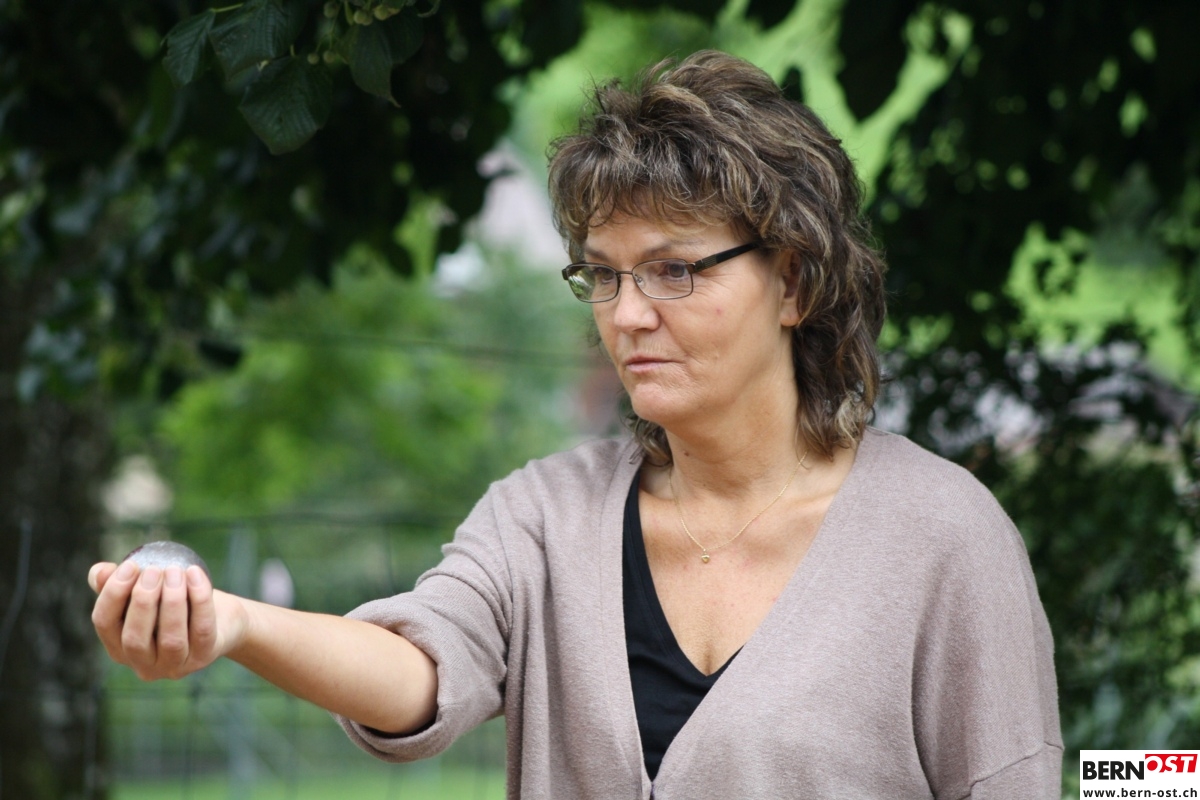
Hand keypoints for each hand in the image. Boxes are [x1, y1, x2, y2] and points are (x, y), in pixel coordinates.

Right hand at [89, 560, 246, 680]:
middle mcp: (144, 664)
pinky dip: (199, 600)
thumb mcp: (146, 592)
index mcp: (120, 647)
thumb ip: (118, 583)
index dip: (112, 594)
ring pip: (170, 639)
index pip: (105, 624)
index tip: (130, 565)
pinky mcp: (204, 656)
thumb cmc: (175, 603)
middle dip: (143, 601)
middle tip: (154, 570)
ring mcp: (175, 665)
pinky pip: (202, 629)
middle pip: (134, 638)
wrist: (223, 619)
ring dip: (172, 602)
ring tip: (175, 571)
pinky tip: (196, 575)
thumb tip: (99, 571)